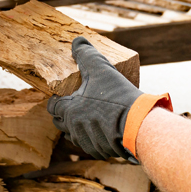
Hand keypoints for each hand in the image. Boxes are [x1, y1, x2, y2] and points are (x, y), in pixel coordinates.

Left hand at [47, 37, 143, 159]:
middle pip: (60, 123)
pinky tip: (102, 130)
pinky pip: (90, 145)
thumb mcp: (100, 68)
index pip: (52, 107)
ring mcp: (86, 142)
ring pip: (74, 136)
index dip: (56, 99)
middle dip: (65, 115)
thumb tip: (77, 41)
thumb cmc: (117, 95)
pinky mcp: (99, 150)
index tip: (64, 95)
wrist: (138, 124)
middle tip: (76, 105)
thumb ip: (86, 53)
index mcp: (68, 109)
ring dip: (77, 127)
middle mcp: (73, 128)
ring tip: (89, 118)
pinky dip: (92, 138)